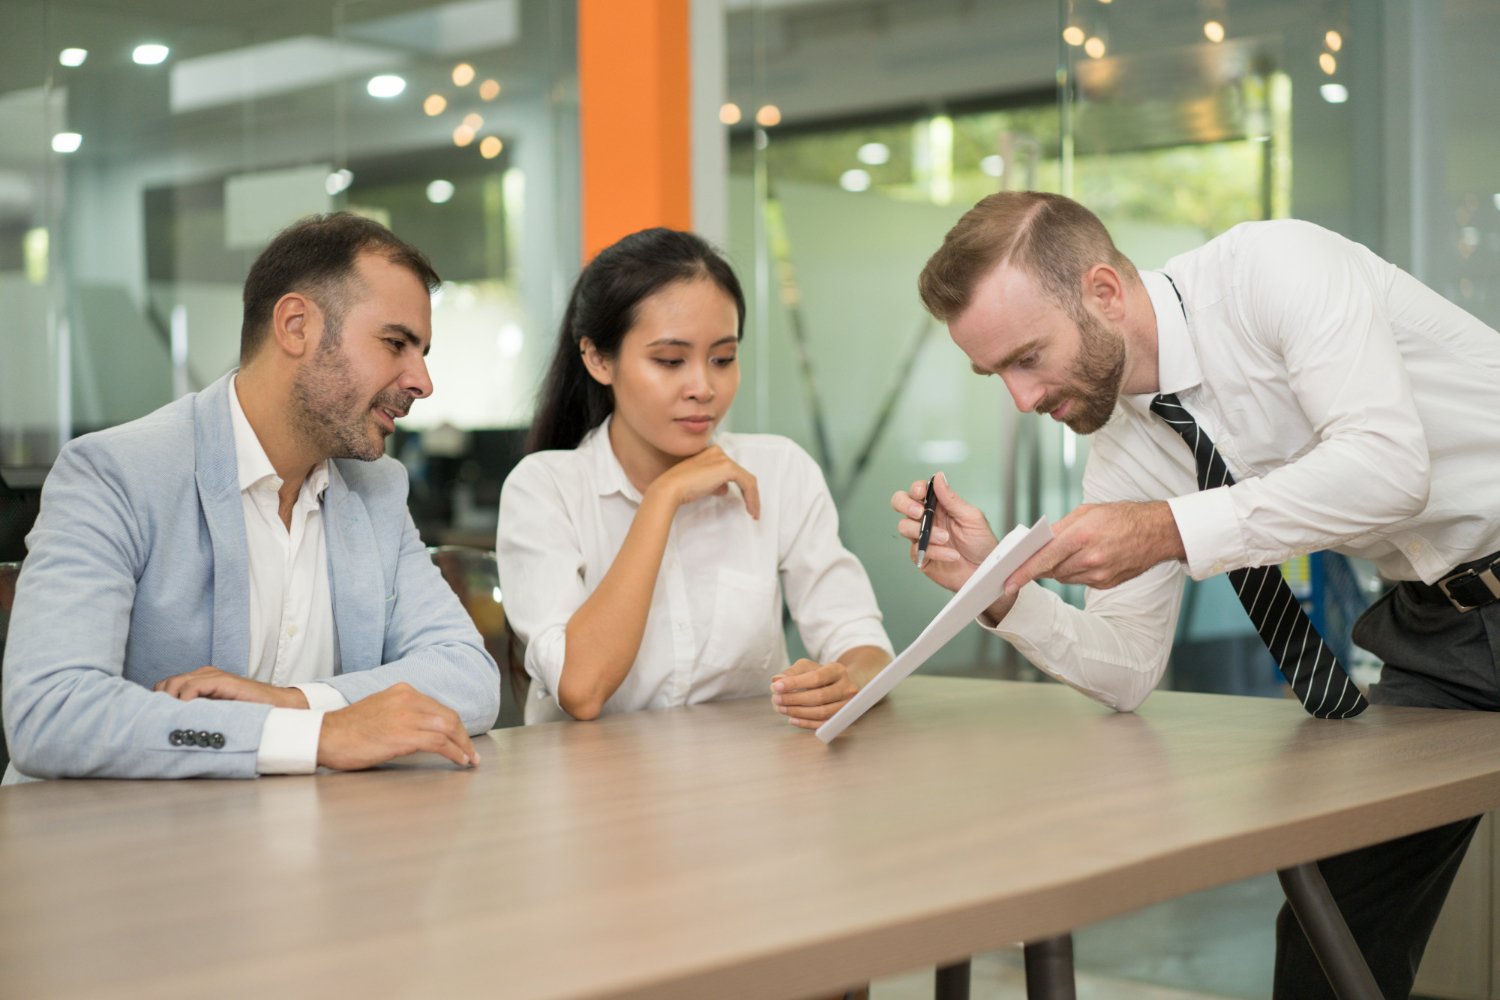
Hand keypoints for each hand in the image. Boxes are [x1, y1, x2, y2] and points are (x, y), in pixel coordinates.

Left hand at [155, 666, 307, 708]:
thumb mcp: (215, 713)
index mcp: (199, 680)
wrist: (277, 707)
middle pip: (165, 684)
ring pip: (175, 683)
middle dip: (160, 702)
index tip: (157, 721)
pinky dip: (184, 700)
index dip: (159, 702)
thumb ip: (196, 712)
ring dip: (170, 702)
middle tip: (163, 722)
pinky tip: (188, 712)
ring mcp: (212, 675)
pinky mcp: (221, 680)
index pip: (166, 686)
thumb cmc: (248, 713)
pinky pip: (192, 686)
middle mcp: (203, 674)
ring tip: (173, 720)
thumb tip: (169, 725)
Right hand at [316, 683, 477, 770]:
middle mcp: (408, 699)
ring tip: (468, 759)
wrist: (325, 735)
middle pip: (449, 717)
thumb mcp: (380, 709)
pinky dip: (454, 752)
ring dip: (463, 746)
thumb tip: (424, 728)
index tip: (462, 739)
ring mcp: (406, 716)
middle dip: (464, 736)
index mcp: (403, 691)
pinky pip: (439, 743)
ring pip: (448, 728)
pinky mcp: (404, 735)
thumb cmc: (348, 729)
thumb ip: (403, 713)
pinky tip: (459, 761)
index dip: (455, 726)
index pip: (439, 708)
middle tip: (471, 753)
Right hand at [649, 445, 760, 517]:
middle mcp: (718, 452)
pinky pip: (747, 483)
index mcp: (710, 453)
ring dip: (753, 497)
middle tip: (751, 509)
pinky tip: (751, 510)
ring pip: (747, 479)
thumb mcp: (701, 484)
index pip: (731, 470)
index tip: (743, 503)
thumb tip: (725, 489)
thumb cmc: (681, 488)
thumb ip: (714, 483)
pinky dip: (752, 497)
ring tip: (753, 513)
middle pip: (741, 474)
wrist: (670, 488)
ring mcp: (723, 459)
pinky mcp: (727, 468)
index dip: (739, 487)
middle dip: (748, 493)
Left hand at [770, 659, 859, 728]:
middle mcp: (847, 687)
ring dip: (798, 712)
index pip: (816, 678)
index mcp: (837, 670)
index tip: (776, 687)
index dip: (795, 683)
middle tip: (775, 699)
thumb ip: (791, 673)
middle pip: (820, 696)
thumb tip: (776, 680)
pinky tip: (792, 719)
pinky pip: (823, 724)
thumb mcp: (806, 668)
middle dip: (794, 699)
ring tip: (781, 708)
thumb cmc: (819, 675)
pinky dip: (806, 723)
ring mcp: (847, 705)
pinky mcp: (843, 719)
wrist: (839, 685)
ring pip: (822, 712)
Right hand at [891, 472, 997, 592]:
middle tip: (919, 512)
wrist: (984, 571)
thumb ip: (952, 499)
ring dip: (925, 532)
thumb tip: (938, 477)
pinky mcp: (922, 555)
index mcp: (939, 506)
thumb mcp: (971, 517)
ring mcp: (923, 537)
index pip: (918, 491)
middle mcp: (928, 519)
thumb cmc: (982, 544)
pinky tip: (951, 555)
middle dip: (905, 505)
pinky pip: (917, 549)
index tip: (922, 492)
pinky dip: (935, 552)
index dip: (916, 488)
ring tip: (945, 539)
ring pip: (904, 527)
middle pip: (901, 503)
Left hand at [1004, 501, 1185, 591]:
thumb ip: (1060, 529)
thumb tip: (1039, 543)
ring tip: (1071, 552)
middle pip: (1052, 570)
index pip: (1044, 559)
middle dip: (1042, 564)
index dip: (1023, 572)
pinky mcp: (1106, 583)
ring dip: (1060, 568)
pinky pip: (1080, 581)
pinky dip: (1076, 572)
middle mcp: (1090, 559)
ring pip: (1065, 577)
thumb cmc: (1120, 516)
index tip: (1008, 582)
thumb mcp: (1086, 512)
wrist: (1157, 532)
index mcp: (1081, 536)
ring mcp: (1100, 574)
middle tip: (1039, 556)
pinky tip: (1087, 558)